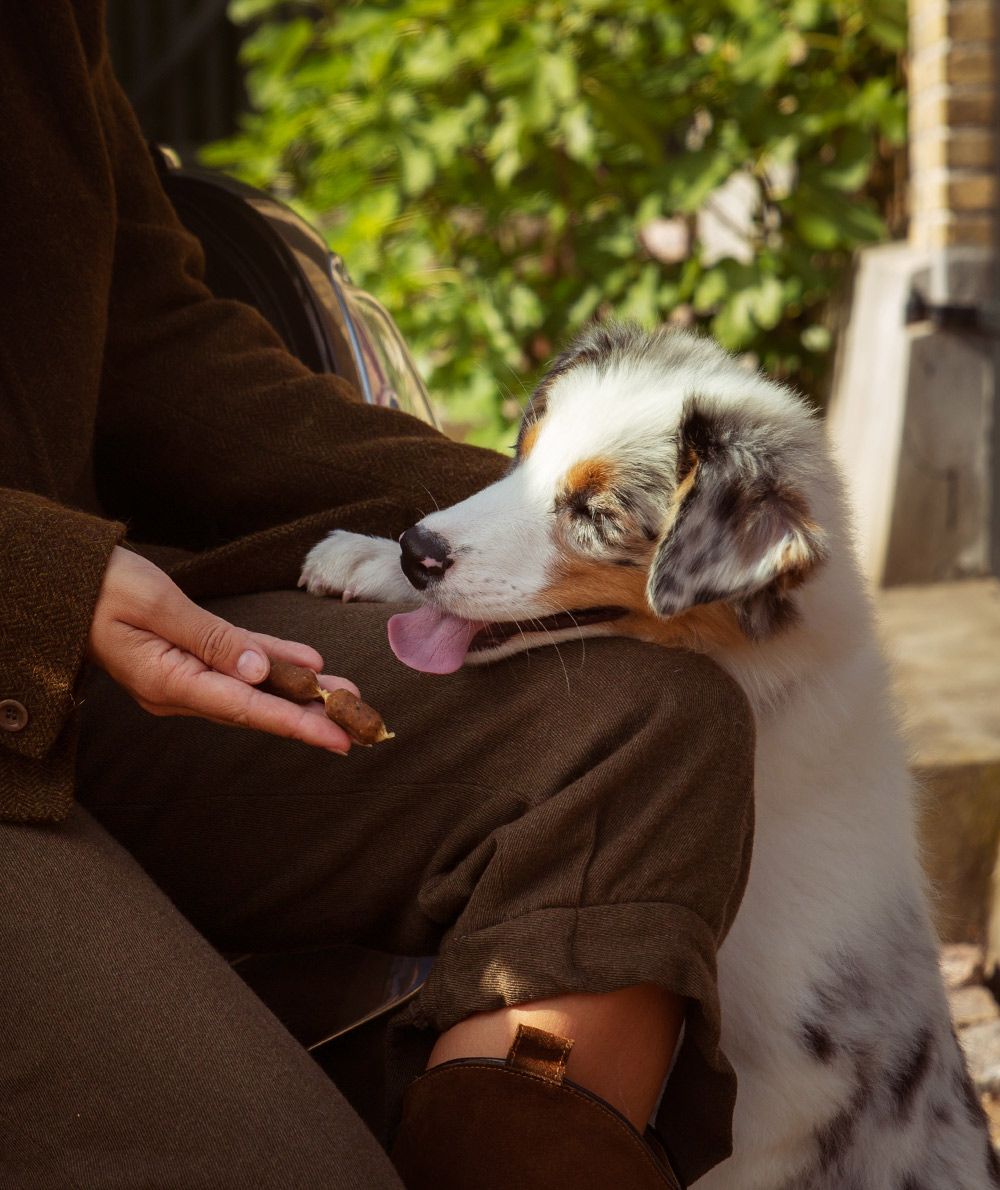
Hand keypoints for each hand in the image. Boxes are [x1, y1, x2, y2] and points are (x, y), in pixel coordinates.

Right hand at [87, 546, 356, 752]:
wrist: (68, 579)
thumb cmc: (104, 588)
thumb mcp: (157, 606)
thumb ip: (212, 640)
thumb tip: (260, 673)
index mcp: (169, 682)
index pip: (246, 709)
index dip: (296, 724)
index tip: (337, 738)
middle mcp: (180, 689)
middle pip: (257, 707)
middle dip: (310, 715)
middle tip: (360, 724)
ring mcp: (184, 676)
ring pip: (254, 688)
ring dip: (300, 691)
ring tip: (346, 695)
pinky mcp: (188, 658)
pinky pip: (240, 664)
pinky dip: (275, 664)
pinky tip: (310, 666)